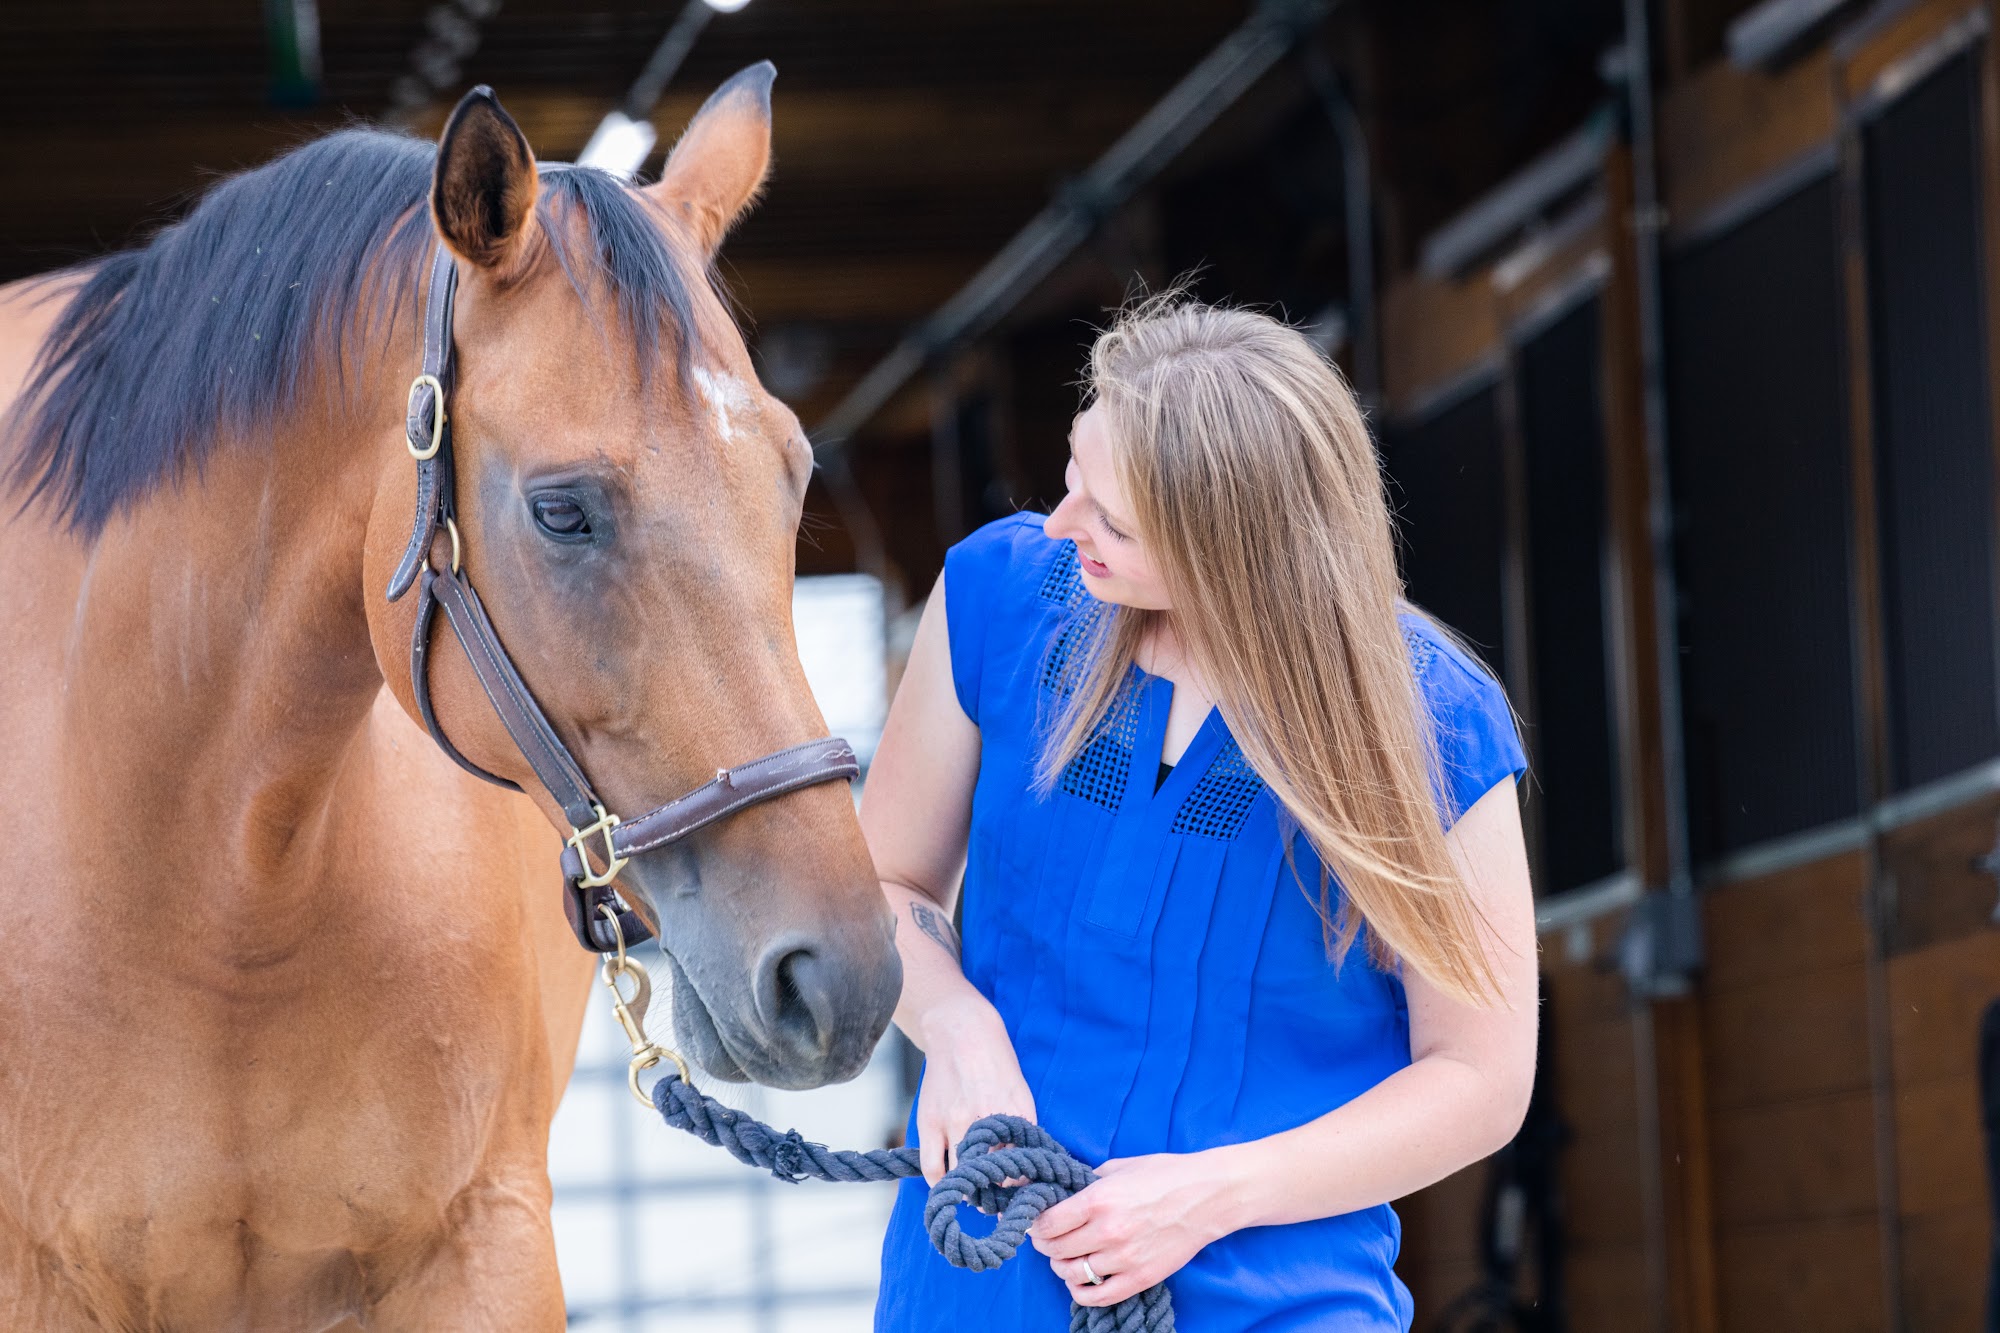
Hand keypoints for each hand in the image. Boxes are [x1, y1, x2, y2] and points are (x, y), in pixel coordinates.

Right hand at [912, 997, 1034, 1183]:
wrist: (960, 1030)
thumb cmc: (995, 1064)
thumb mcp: (1020, 1093)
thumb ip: (1022, 1130)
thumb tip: (1023, 1174)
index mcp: (1018, 1112)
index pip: (1024, 1168)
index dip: (1022, 1190)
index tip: (1020, 1199)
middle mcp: (988, 1118)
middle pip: (994, 1178)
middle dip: (996, 1197)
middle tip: (995, 1201)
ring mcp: (956, 1120)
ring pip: (963, 1177)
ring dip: (969, 1192)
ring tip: (974, 1192)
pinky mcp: (930, 1121)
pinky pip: (933, 1168)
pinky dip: (941, 1183)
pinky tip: (948, 1183)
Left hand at [1028, 1151, 1239, 1307]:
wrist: (1208, 1196)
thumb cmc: (1165, 1175)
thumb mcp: (1119, 1166)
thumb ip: (1087, 1182)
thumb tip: (1058, 1191)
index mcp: (1098, 1200)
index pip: (1047, 1223)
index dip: (1036, 1225)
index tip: (1037, 1223)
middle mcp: (1108, 1231)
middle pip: (1055, 1249)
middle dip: (1046, 1245)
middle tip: (1048, 1240)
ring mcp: (1124, 1258)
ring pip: (1071, 1273)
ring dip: (1061, 1267)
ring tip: (1066, 1258)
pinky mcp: (1140, 1278)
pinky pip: (1097, 1296)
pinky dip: (1081, 1292)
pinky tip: (1081, 1281)